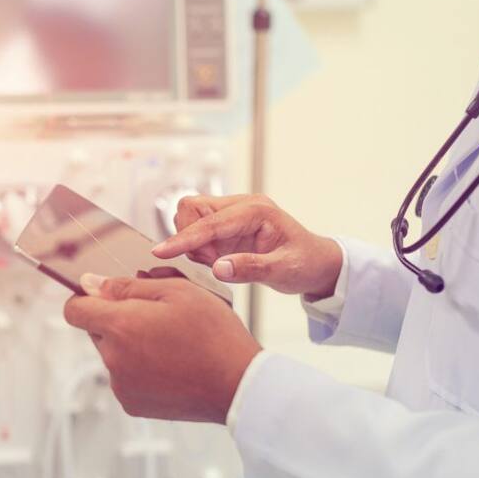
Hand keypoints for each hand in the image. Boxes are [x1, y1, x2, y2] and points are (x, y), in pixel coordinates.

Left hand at [63, 274, 261, 423]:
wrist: (237, 384)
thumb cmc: (214, 334)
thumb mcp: (177, 291)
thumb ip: (128, 285)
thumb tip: (91, 284)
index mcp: (120, 326)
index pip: (74, 309)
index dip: (88, 297)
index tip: (107, 295)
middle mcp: (113, 359)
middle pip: (96, 330)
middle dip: (119, 319)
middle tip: (160, 317)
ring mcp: (122, 386)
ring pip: (113, 353)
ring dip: (132, 344)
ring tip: (171, 342)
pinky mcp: (133, 405)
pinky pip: (126, 377)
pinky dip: (141, 368)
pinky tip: (172, 363)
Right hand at [152, 194, 342, 298]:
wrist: (316, 264)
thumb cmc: (306, 263)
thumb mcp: (284, 270)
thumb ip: (251, 269)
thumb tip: (219, 269)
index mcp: (256, 210)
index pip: (210, 222)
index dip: (185, 238)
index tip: (161, 252)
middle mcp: (241, 207)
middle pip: (192, 208)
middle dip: (190, 238)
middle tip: (212, 262)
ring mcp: (232, 216)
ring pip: (190, 218)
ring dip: (194, 244)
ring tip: (220, 262)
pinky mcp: (226, 228)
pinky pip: (198, 232)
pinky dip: (199, 248)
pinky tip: (220, 261)